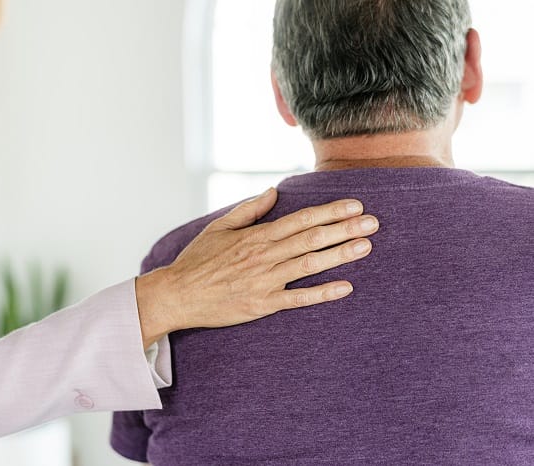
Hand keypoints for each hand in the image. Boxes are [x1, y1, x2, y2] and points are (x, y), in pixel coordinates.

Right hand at [136, 188, 378, 347]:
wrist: (177, 294)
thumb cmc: (197, 260)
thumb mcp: (218, 227)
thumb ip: (249, 210)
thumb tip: (272, 192)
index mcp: (256, 236)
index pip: (301, 219)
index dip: (330, 211)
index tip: (354, 205)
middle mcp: (265, 256)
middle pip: (312, 238)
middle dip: (345, 229)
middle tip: (373, 222)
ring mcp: (265, 281)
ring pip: (310, 264)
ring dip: (340, 255)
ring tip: (366, 246)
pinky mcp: (262, 305)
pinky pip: (298, 298)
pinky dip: (322, 293)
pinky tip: (345, 287)